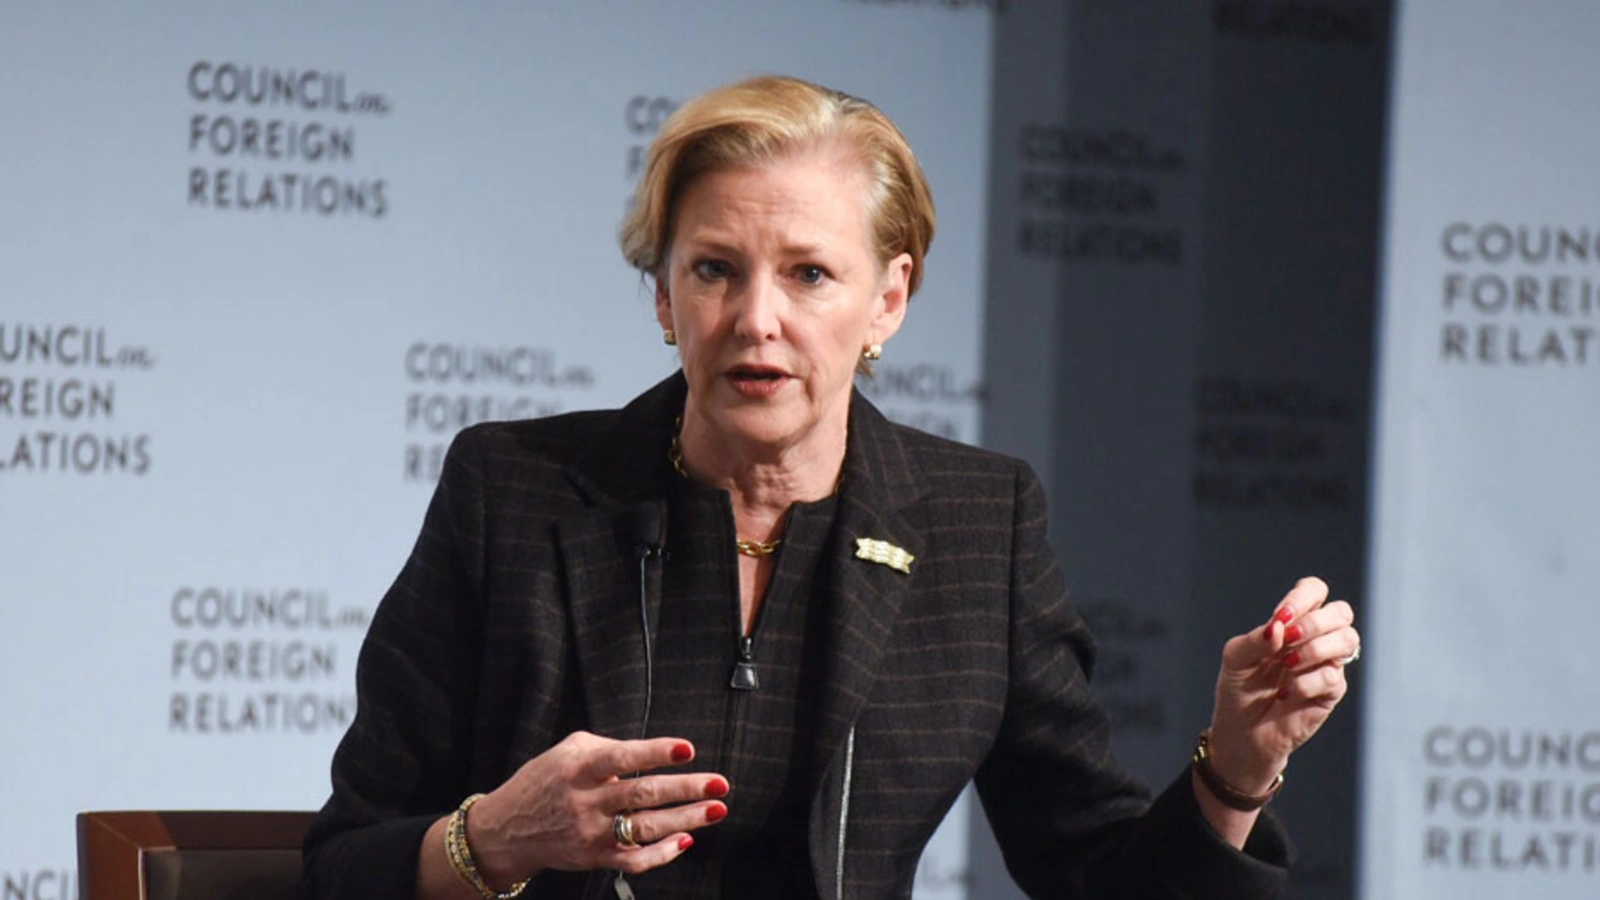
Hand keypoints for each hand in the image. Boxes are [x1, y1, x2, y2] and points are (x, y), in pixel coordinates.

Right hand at [466, 731, 730, 883]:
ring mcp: (590, 834)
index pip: (621, 757)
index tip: (687, 749)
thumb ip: (608, 747)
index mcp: (577, 768)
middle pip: (641, 795)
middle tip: (720, 783)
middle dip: (685, 789)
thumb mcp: (568, 750)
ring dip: (685, 819)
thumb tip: (653, 753)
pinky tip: (686, 840)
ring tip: (716, 809)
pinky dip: (661, 854)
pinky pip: (633, 861)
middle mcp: (584, 802)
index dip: (655, 753)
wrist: (507, 829)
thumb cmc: (545, 781)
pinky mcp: (594, 858)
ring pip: (645, 828)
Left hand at [1206, 577, 1358, 794]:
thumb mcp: (1235, 658)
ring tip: (1287, 665)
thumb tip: (1280, 627)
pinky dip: (1305, 682)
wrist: (1242, 731)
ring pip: (1348, 639)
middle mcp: (1315, 639)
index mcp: (1293, 623)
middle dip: (1315, 622)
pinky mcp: (1331, 692)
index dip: (1302, 597)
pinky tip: (1286, 693)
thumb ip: (1255, 639)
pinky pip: (1332, 676)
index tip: (1281, 617)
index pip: (1314, 591)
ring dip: (1315, 648)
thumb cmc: (1240, 689)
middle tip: (1288, 640)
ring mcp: (1327, 664)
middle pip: (1341, 611)